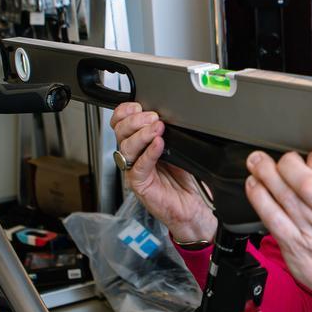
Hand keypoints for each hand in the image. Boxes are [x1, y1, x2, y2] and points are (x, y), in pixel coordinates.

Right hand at [109, 102, 216, 242]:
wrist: (191, 205)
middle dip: (135, 121)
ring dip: (142, 135)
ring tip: (157, 129)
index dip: (125, 112)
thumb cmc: (184, 178)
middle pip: (120, 132)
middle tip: (153, 118)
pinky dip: (148, 154)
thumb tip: (171, 114)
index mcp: (139, 143)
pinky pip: (139, 167)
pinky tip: (158, 145)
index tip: (138, 105)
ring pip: (126, 147)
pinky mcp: (140, 184)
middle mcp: (134, 155)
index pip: (120, 123)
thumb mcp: (178, 147)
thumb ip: (170, 131)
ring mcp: (134, 170)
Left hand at [243, 149, 311, 308]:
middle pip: (307, 184)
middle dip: (289, 164)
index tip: (311, 155)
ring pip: (285, 196)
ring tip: (257, 162)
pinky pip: (271, 216)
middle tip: (283, 159)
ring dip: (266, 174)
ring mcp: (311, 230)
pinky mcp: (291, 242)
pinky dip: (259, 196)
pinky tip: (254, 184)